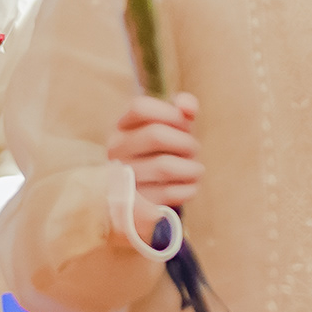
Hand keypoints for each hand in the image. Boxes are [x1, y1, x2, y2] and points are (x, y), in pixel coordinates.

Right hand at [110, 91, 200, 212]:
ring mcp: (123, 178)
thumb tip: (188, 107)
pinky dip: (189, 188)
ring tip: (196, 169)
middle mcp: (116, 151)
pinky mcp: (136, 205)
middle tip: (194, 150)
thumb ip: (183, 108)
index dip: (170, 112)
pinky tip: (189, 185)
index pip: (140, 107)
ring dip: (191, 167)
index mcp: (121, 127)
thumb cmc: (166, 150)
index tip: (184, 122)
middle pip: (156, 135)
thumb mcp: (173, 126)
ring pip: (165, 166)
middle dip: (186, 142)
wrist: (151, 193)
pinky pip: (170, 193)